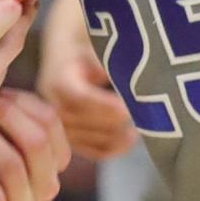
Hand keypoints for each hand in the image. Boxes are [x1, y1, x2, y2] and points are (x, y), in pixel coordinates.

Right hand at [39, 43, 136, 159]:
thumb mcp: (95, 49)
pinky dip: (117, 148)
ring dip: (121, 135)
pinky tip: (131, 138)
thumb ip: (108, 63)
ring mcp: (60, 128)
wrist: (66, 61)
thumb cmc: (87, 52)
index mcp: (58, 81)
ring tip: (143, 124)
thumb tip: (128, 79)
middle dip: (118, 120)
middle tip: (147, 114)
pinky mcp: (71, 142)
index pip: (80, 98)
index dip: (105, 105)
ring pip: (95, 140)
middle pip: (89, 123)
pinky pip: (96, 151)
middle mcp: (53, 108)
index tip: (128, 108)